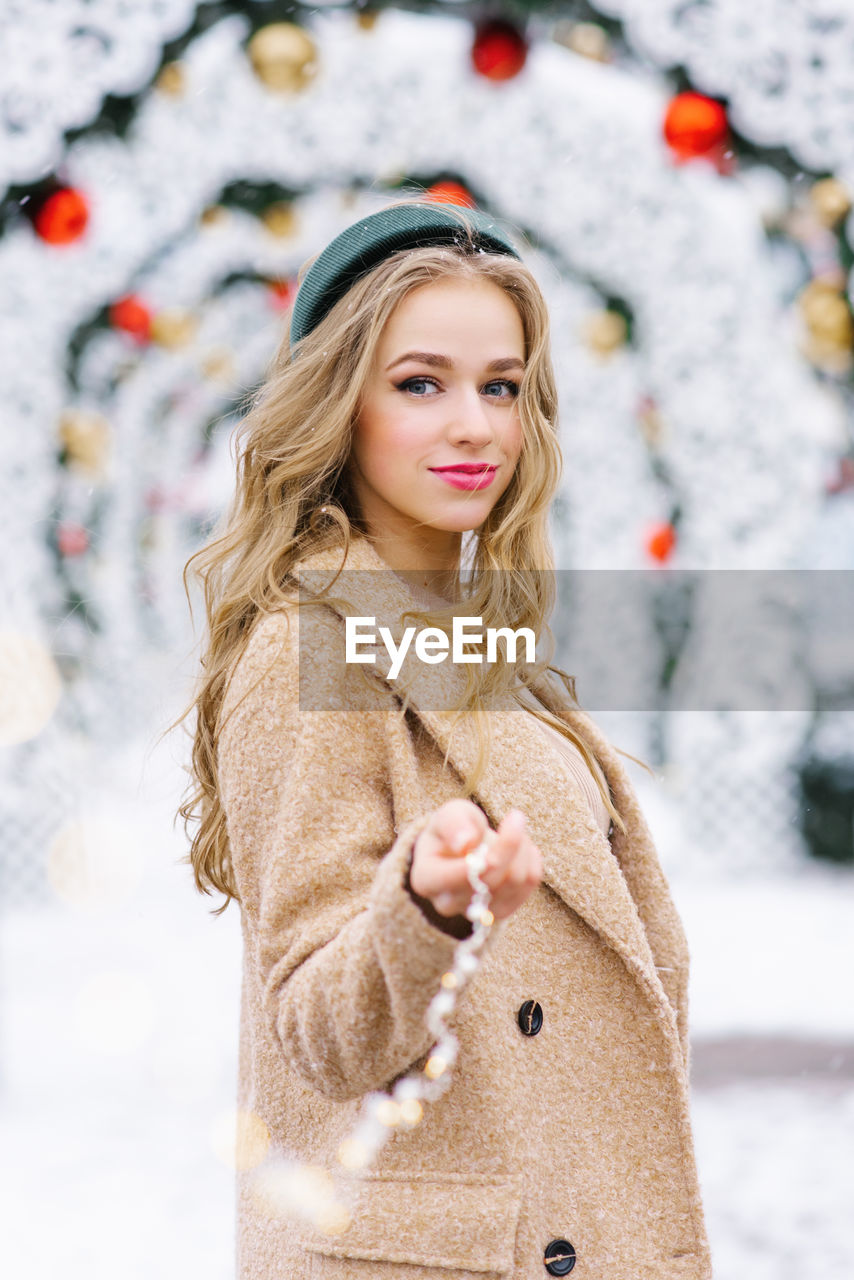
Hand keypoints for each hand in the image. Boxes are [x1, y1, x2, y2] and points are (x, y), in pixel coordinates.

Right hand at [408, 798, 541, 924]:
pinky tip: (522, 847)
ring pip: (514, 883)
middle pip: (491, 880)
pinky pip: (528, 887)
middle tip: (516, 817)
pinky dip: (532, 861)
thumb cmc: (452, 828)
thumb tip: (465, 843)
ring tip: (514, 830)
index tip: (502, 823)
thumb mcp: (449, 815)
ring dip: (523, 850)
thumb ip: (453, 823)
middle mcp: (447, 902)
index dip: (487, 855)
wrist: (461, 847)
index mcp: (426, 878)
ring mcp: (475, 912)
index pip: (459, 876)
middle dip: (510, 845)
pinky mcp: (500, 911)